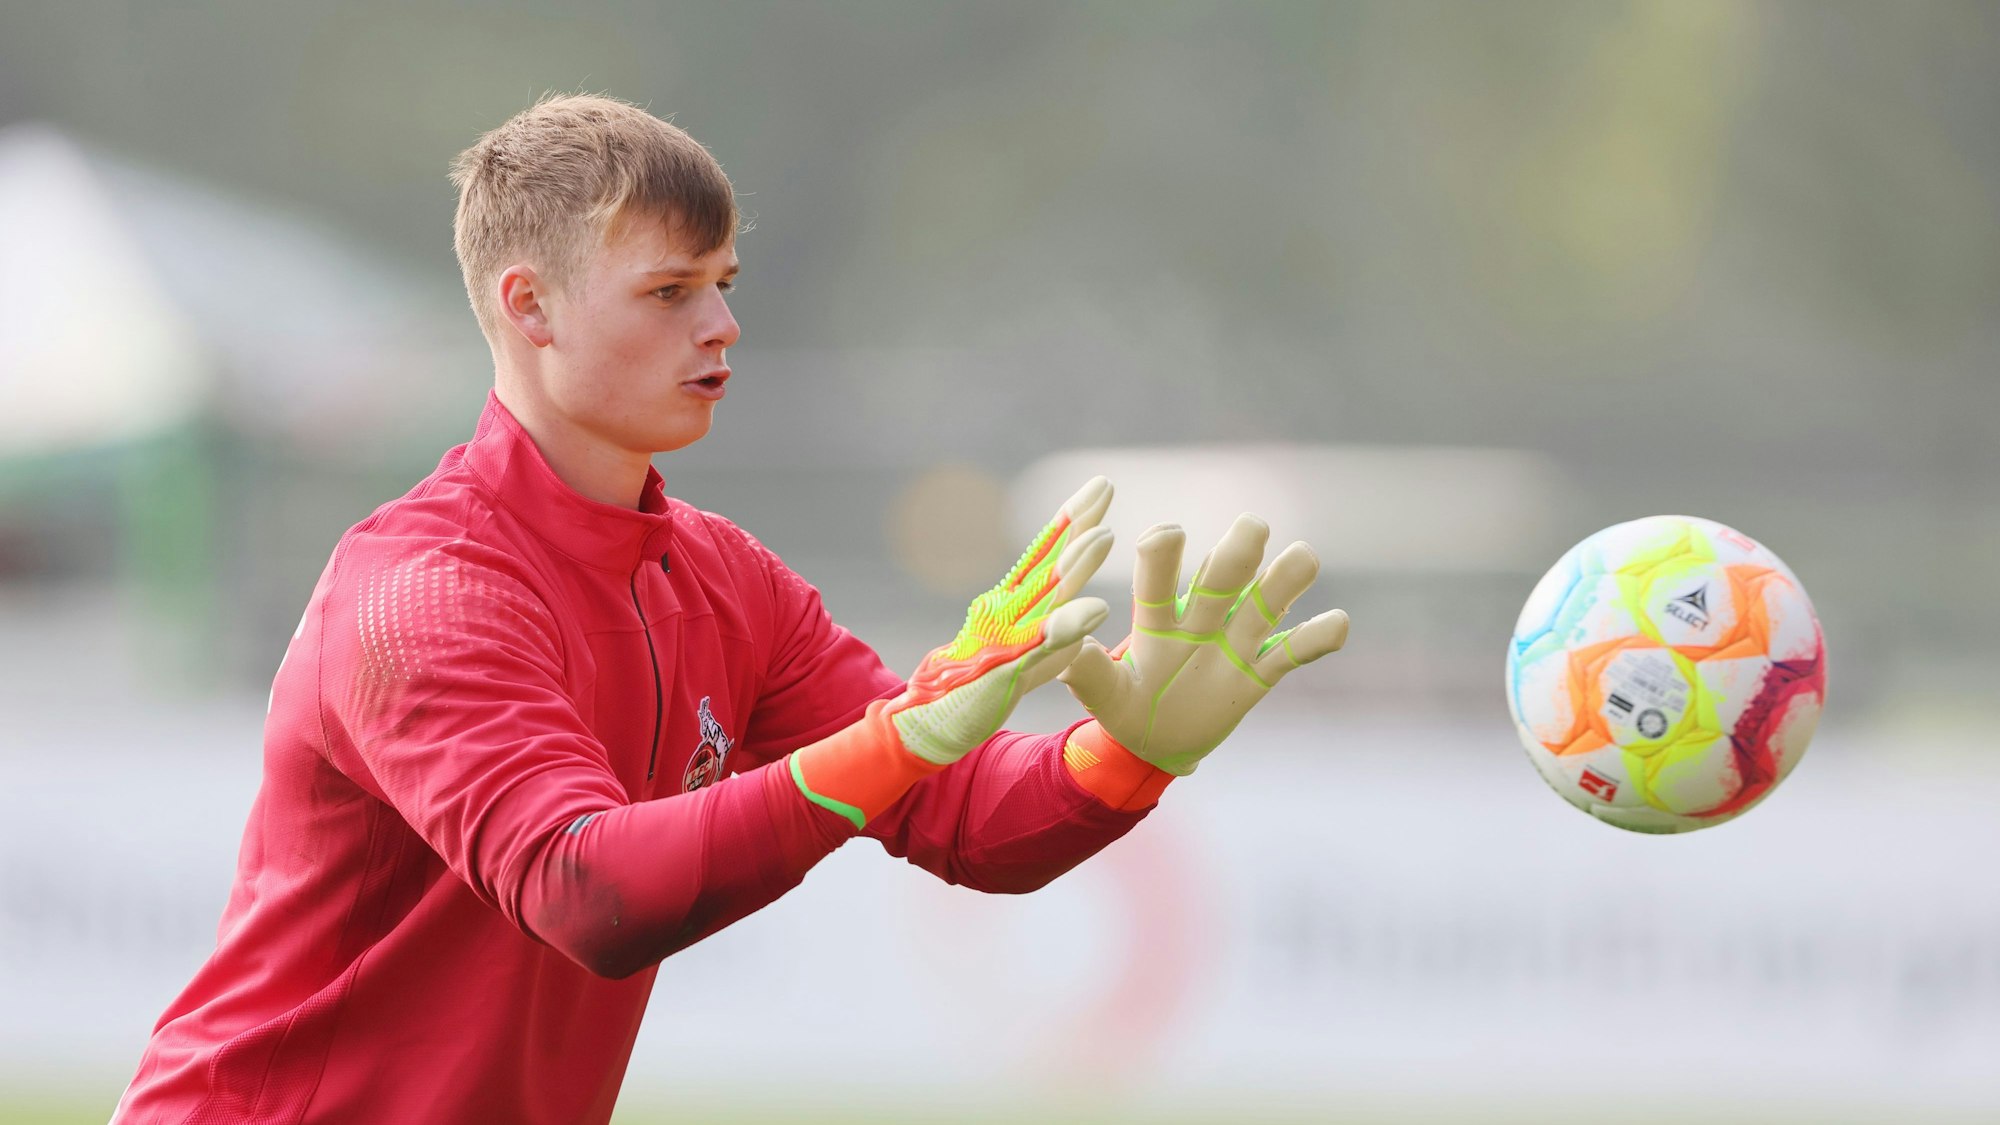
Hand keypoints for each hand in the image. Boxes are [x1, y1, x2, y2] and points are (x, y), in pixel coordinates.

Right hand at [885, 477, 1115, 764]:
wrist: (927, 723)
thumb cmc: (975, 688)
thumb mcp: (1022, 657)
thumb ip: (1055, 637)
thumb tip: (1090, 615)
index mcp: (1009, 605)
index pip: (1044, 556)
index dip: (1071, 521)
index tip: (1098, 487)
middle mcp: (1004, 612)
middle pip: (1046, 562)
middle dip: (1076, 523)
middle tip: (1103, 485)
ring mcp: (1003, 638)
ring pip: (1045, 596)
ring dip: (1075, 566)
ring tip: (1105, 536)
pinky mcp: (1003, 668)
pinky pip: (1039, 645)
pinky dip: (1066, 626)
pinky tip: (1094, 610)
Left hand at [1059, 513, 1348, 774]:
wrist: (1156, 743)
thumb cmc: (1125, 709)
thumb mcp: (1104, 696)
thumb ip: (1088, 674)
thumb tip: (1062, 652)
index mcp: (1156, 620)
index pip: (1159, 579)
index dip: (1164, 556)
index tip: (1169, 535)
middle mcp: (1199, 619)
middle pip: (1222, 577)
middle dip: (1237, 551)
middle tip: (1252, 526)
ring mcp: (1234, 642)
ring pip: (1266, 601)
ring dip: (1285, 580)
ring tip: (1304, 557)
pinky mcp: (1259, 672)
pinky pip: (1293, 652)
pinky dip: (1317, 638)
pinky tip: (1338, 622)